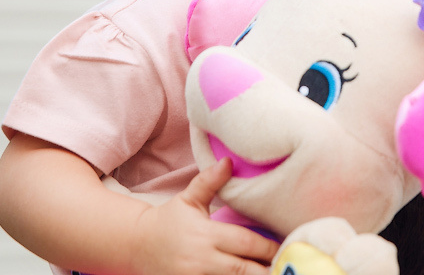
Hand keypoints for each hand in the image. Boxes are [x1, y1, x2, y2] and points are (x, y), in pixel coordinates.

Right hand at [130, 158, 279, 274]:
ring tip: (274, 274)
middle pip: (243, 270)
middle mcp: (201, 260)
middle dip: (266, 270)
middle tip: (287, 267)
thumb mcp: (189, 199)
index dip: (268, 248)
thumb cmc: (169, 220)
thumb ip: (210, 181)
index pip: (245, 243)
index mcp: (206, 234)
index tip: (286, 247)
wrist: (136, 245)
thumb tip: (229, 161)